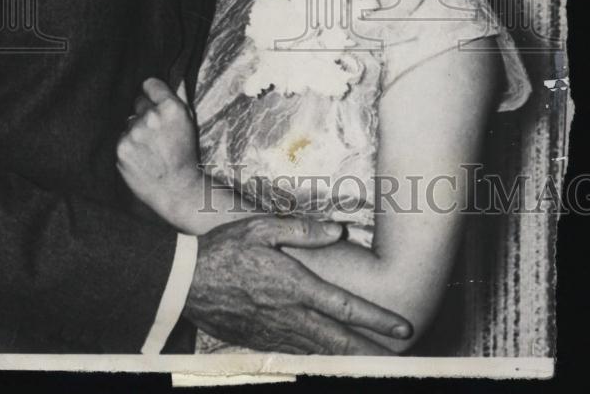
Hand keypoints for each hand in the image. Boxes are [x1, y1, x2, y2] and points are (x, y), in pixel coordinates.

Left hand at [116, 78, 202, 225]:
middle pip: (138, 102)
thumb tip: (170, 79)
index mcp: (171, 108)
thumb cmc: (187, 155)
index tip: (153, 100)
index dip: (152, 92)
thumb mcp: (189, 123)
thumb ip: (178, 99)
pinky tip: (141, 156)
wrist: (178, 189)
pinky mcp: (122, 148)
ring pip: (129, 122)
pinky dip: (129, 145)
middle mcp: (151, 117)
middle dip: (145, 112)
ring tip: (149, 148)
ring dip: (136, 130)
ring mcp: (134, 133)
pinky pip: (122, 138)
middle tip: (155, 131)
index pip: (150, 84)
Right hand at [185, 216, 412, 354]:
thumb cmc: (225, 249)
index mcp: (295, 286)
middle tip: (400, 356)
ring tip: (373, 361)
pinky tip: (330, 357)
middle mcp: (290, 316)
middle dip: (372, 351)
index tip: (403, 327)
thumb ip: (302, 230)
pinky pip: (298, 354)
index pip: (345, 308)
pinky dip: (320, 358)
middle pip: (340, 340)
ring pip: (321, 352)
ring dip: (349, 358)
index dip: (377, 320)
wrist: (186, 282)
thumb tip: (339, 230)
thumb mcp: (261, 227)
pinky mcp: (261, 343)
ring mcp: (275, 334)